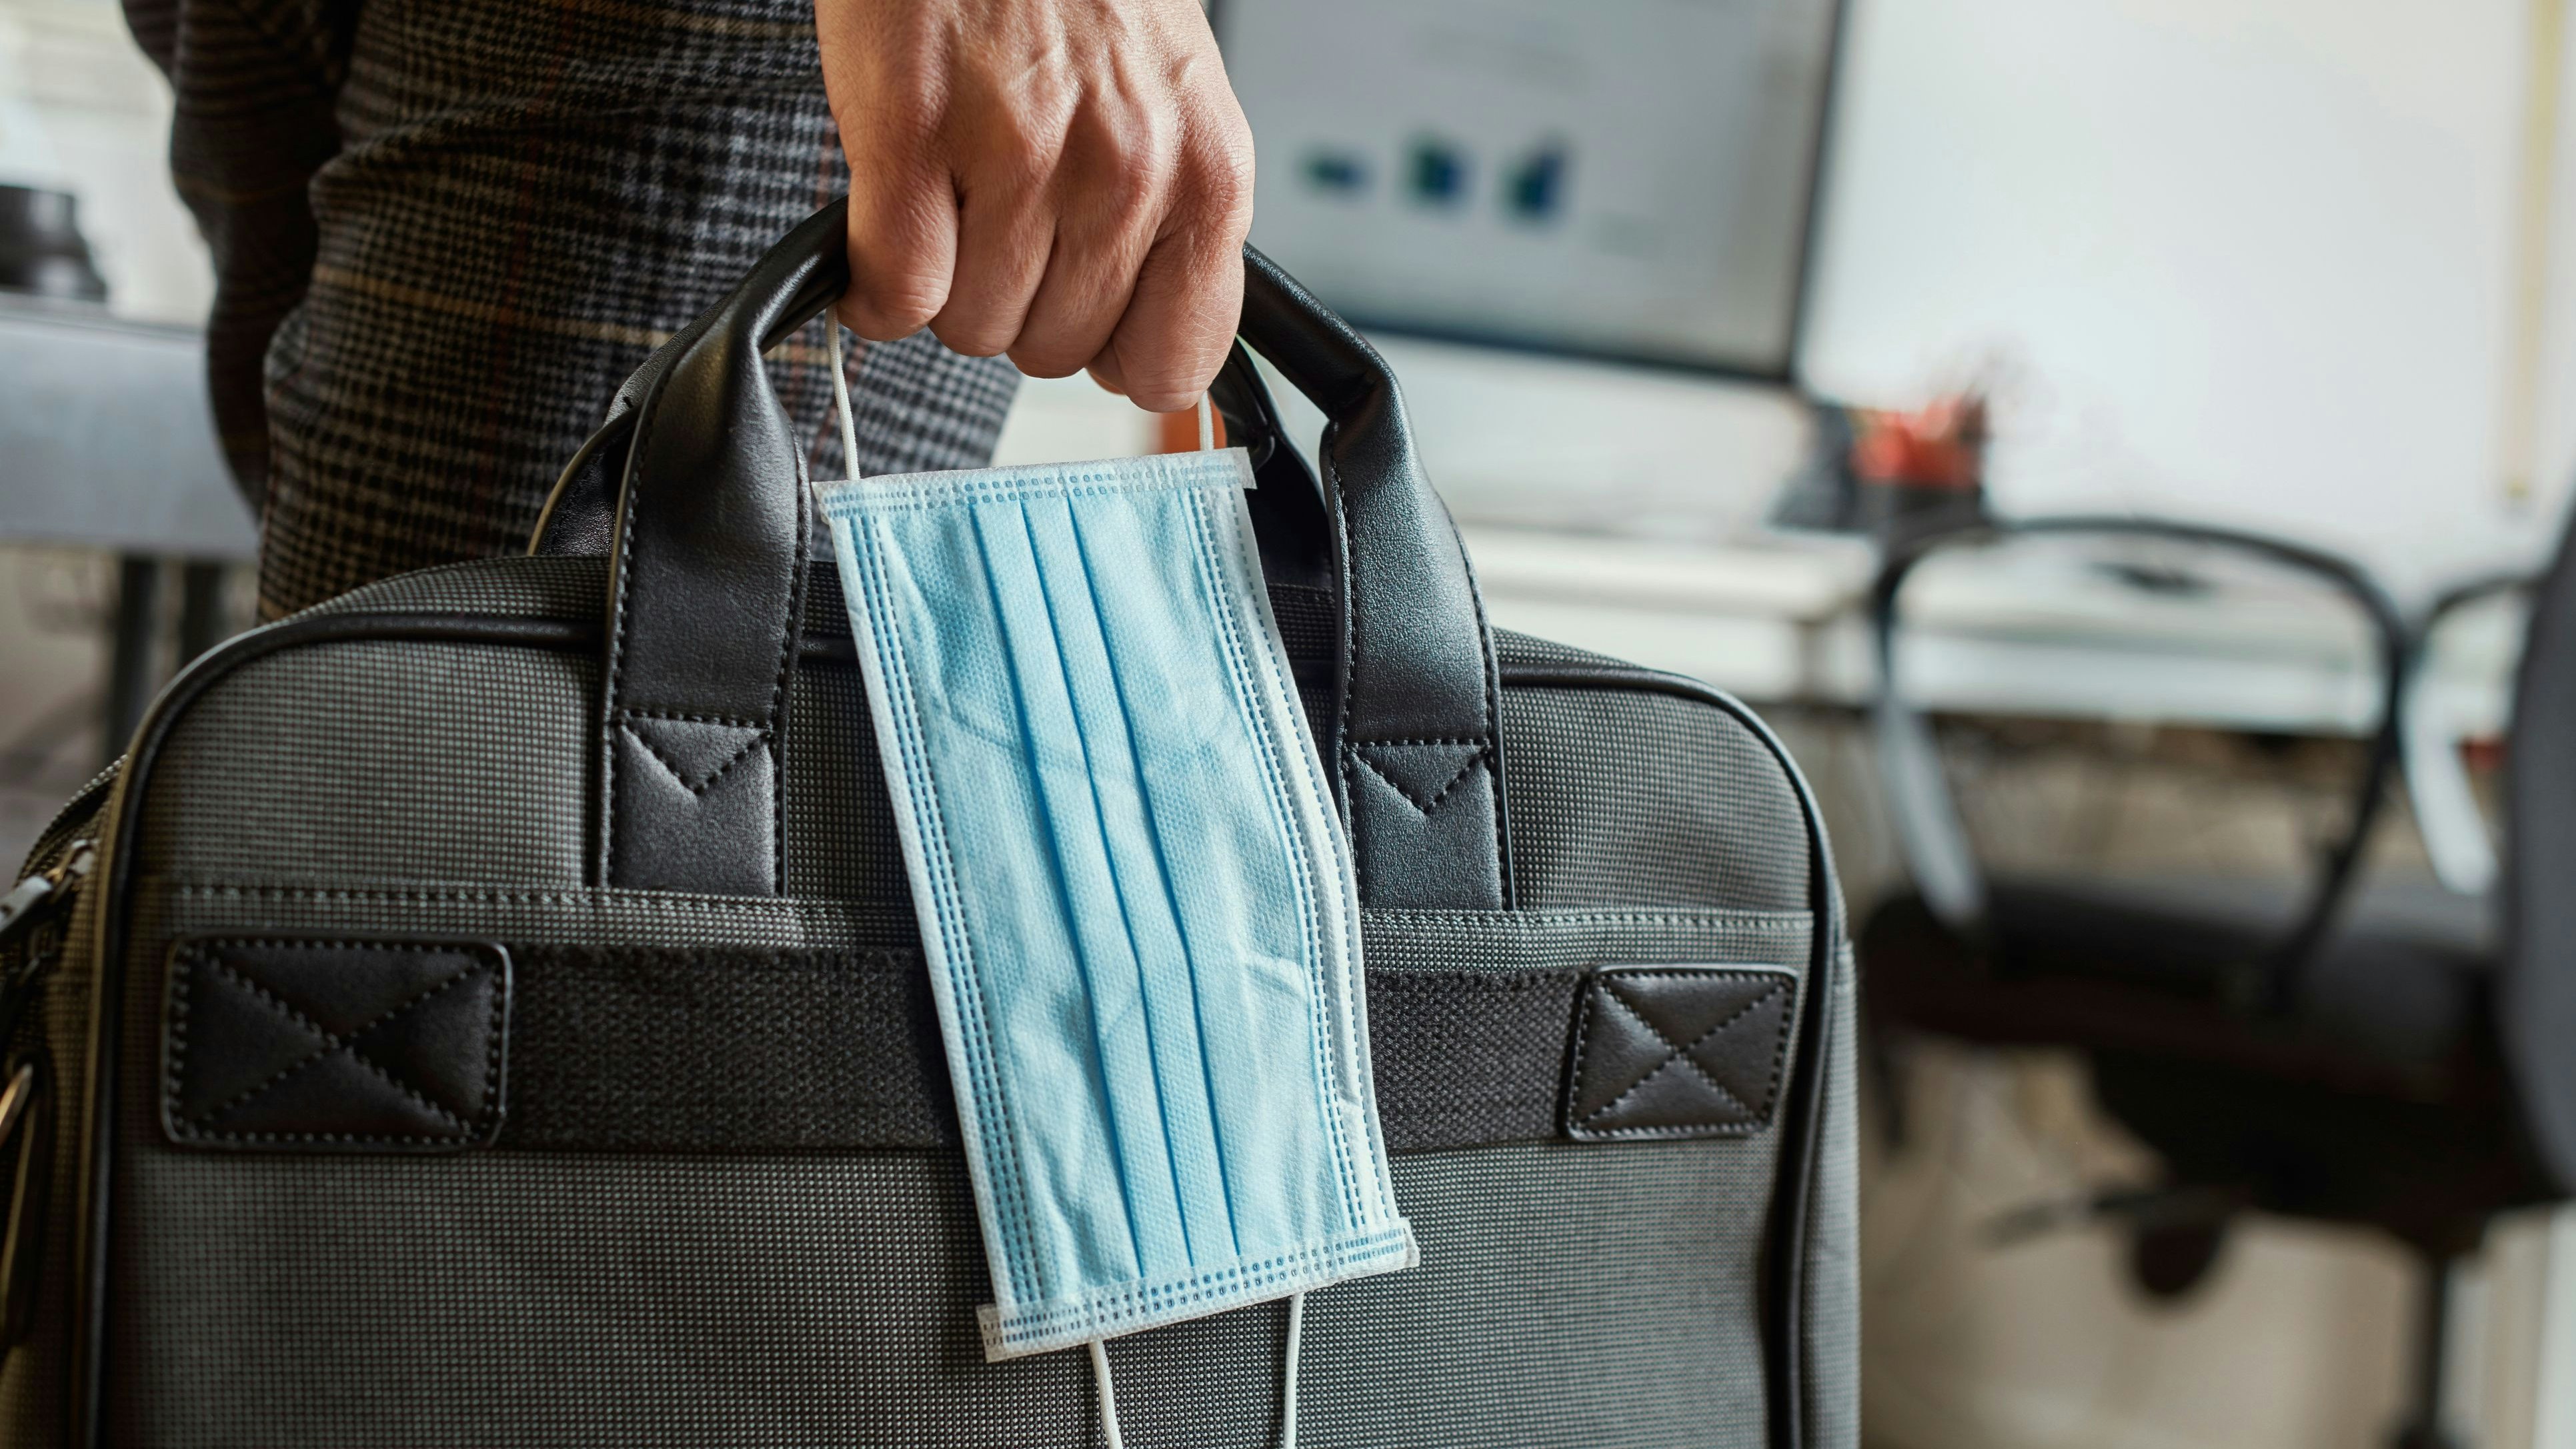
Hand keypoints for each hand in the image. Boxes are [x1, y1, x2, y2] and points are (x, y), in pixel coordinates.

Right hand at [818, 0, 1254, 412]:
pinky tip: (885, 226)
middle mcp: (1127, 175)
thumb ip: (1172, 227)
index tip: (1086, 319)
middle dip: (1020, 302)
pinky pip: (895, 290)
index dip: (1114, 353)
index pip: (1172, 364)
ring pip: (971, 326)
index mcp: (1206, 176)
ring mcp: (1021, 158)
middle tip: (1004, 217)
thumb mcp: (1174, 108)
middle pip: (1056, 353)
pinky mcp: (916, 136)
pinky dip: (872, 283)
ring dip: (947, 282)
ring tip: (954, 191)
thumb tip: (1150, 360)